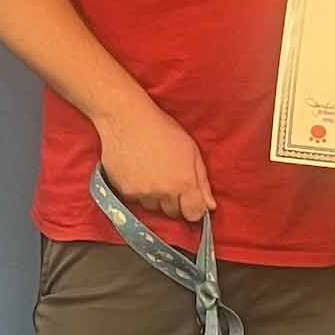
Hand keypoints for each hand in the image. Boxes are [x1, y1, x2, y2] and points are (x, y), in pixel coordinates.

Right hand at [97, 95, 215, 223]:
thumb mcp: (191, 150)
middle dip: (174, 201)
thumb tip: (210, 206)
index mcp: (184, 182)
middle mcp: (163, 192)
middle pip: (172, 213)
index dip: (193, 208)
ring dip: (154, 197)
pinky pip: (135, 200)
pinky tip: (137, 171)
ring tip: (151, 172)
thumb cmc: (162, 129)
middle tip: (168, 178)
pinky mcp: (124, 192)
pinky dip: (137, 191)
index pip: (193, 214)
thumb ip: (202, 181)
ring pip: (153, 207)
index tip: (190, 200)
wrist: (126, 119)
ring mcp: (142, 194)